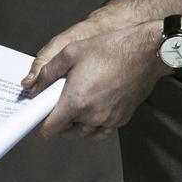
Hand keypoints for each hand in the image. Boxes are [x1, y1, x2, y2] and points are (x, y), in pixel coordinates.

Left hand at [24, 20, 167, 140]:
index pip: (48, 130)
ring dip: (79, 123)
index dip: (41, 124)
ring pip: (85, 133)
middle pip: (66, 132)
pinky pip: (103, 130)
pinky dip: (96, 124)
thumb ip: (48, 72)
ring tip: (82, 102)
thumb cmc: (113, 48)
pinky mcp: (122, 118)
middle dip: (61, 120)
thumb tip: (33, 86)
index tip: (41, 116)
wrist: (148, 50)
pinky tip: (97, 108)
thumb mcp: (73, 51)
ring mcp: (109, 119)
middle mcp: (91, 116)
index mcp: (75, 101)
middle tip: (65, 99)